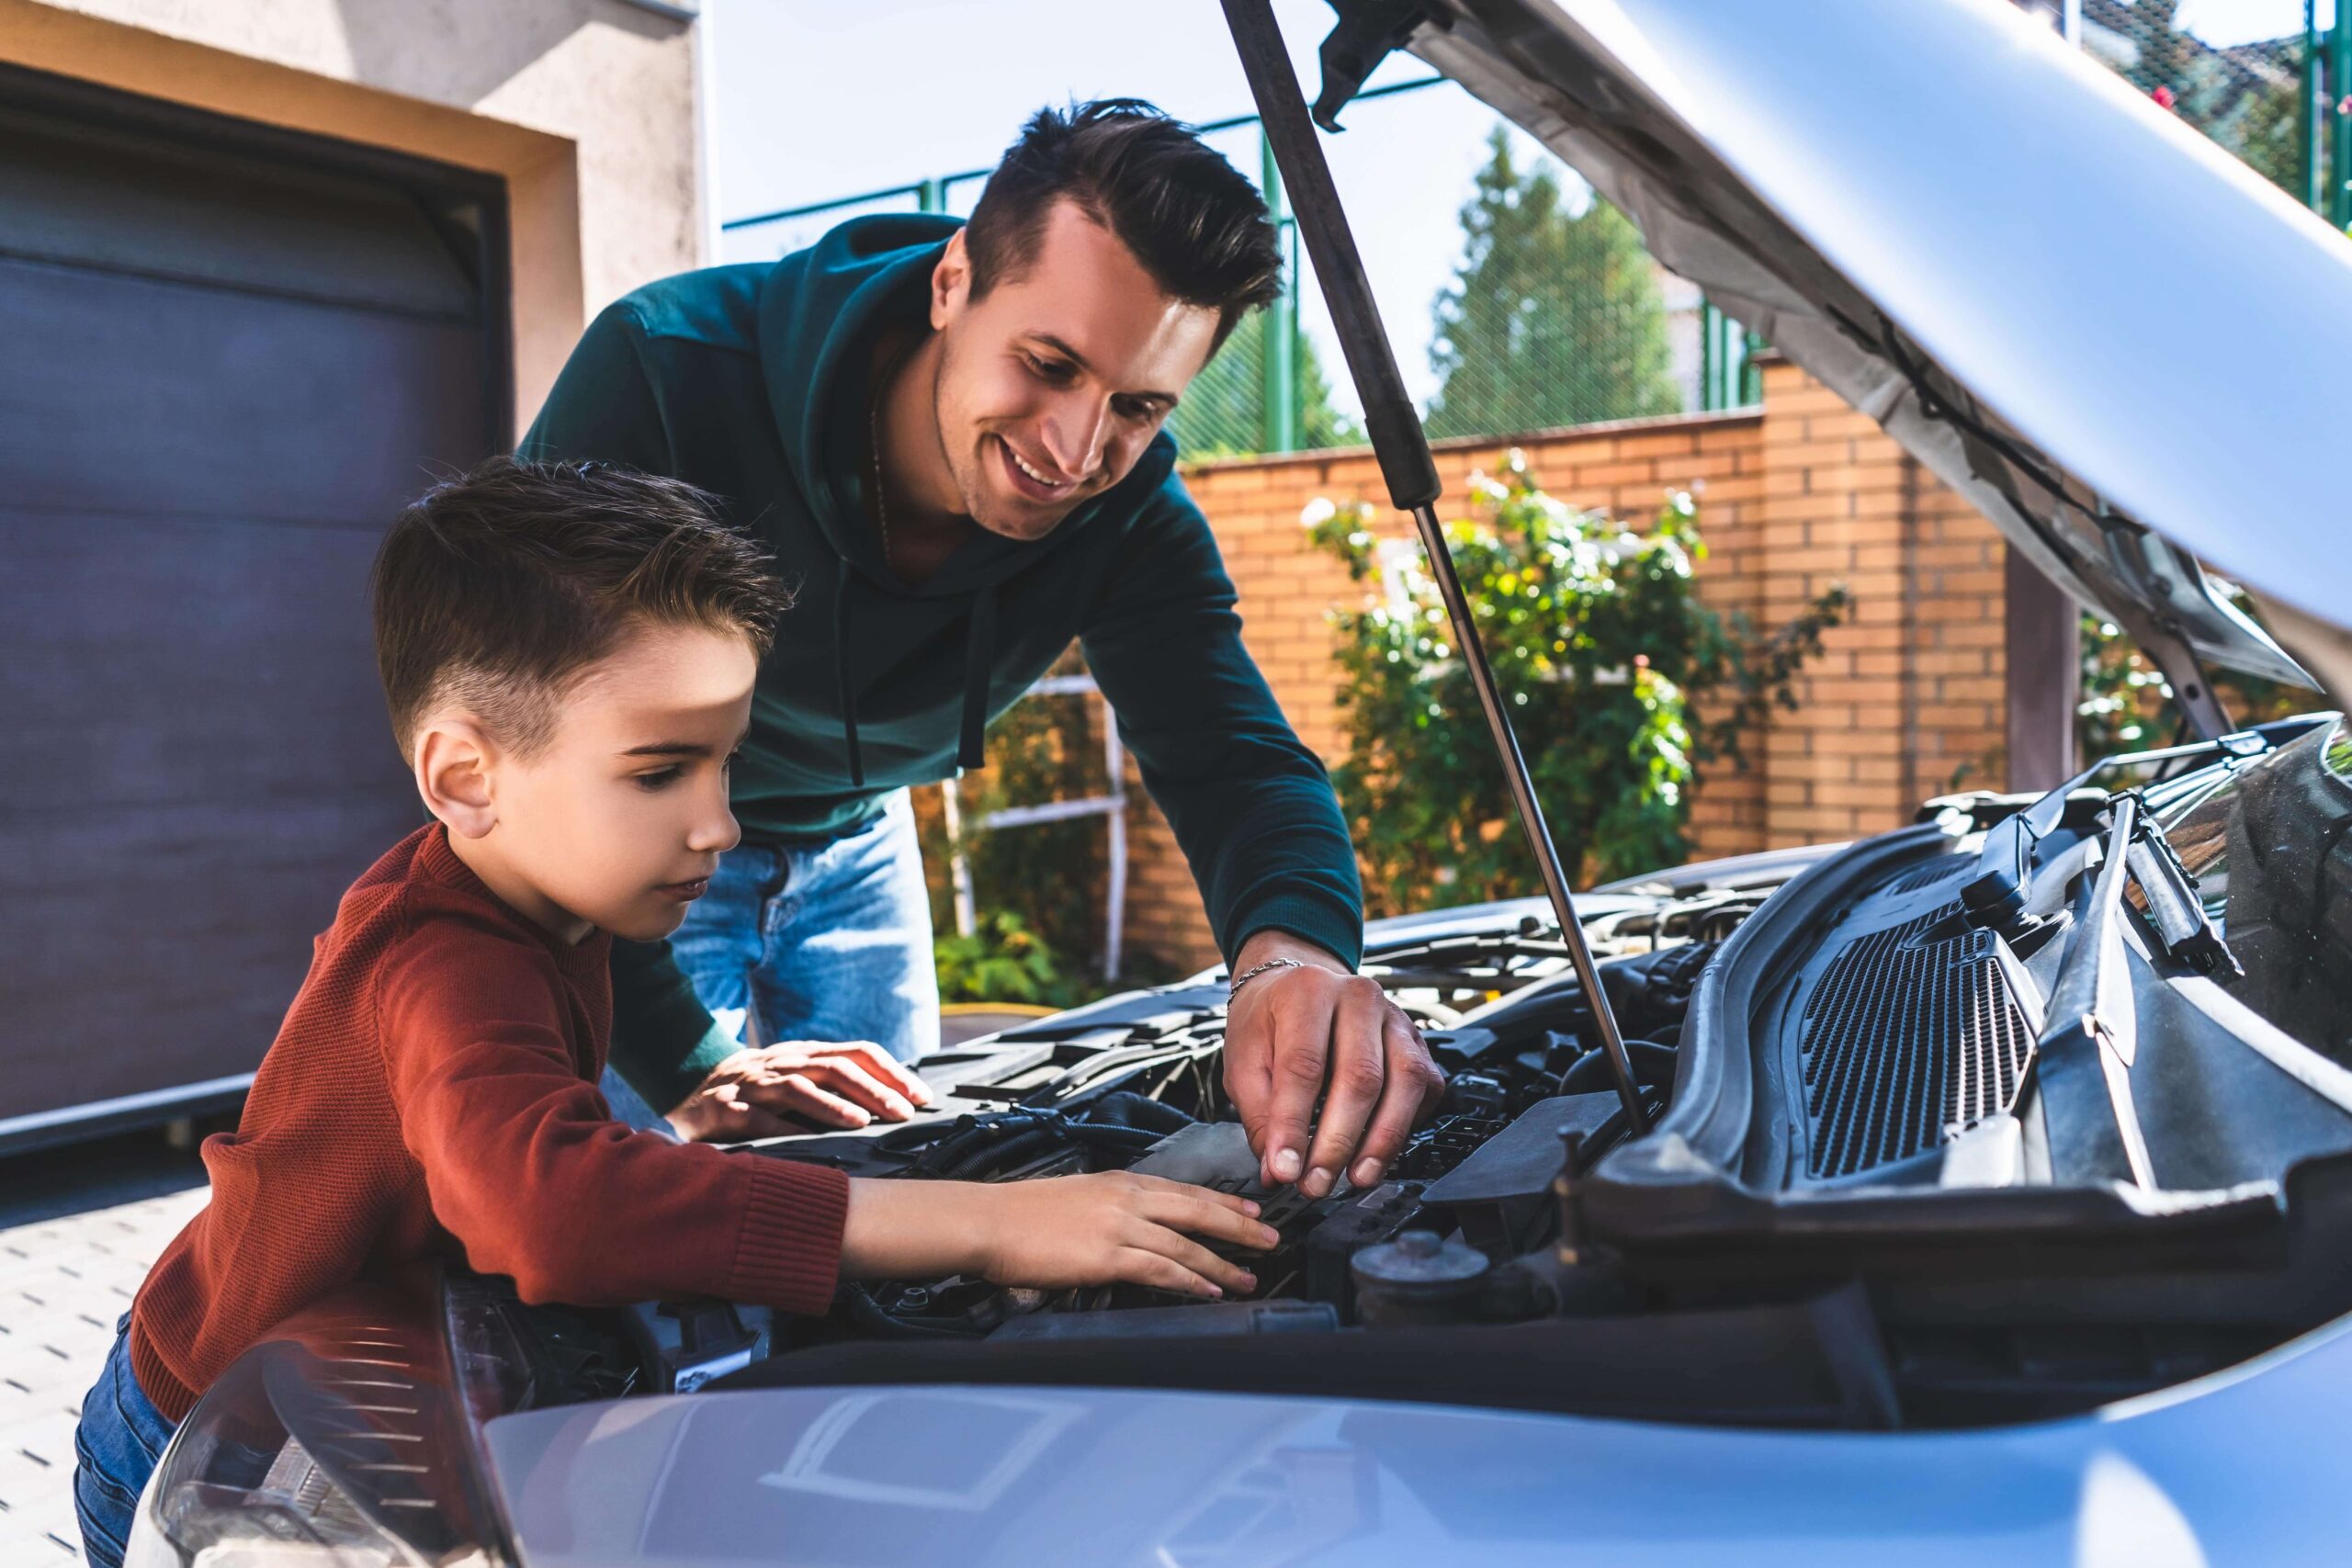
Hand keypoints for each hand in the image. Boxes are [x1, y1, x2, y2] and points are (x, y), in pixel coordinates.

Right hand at [662, 1041, 933, 1141]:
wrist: (691, 1086)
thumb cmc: (760, 1088)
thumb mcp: (800, 1076)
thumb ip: (836, 1085)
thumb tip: (893, 1107)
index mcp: (807, 1054)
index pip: (859, 1052)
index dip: (892, 1071)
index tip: (920, 1097)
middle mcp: (785, 1063)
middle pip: (836, 1067)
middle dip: (873, 1089)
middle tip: (902, 1112)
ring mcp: (755, 1084)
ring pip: (799, 1086)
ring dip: (834, 1104)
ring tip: (863, 1120)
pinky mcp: (728, 1109)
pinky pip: (759, 1117)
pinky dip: (784, 1128)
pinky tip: (804, 1141)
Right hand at [840, 1172, 1278, 1298]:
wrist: (988, 1221)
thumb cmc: (1021, 1215)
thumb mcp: (1076, 1197)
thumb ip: (1110, 1209)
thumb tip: (1133, 1229)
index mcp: (1119, 1181)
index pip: (1184, 1190)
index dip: (1222, 1202)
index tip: (1250, 1210)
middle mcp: (1127, 1197)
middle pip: (1198, 1211)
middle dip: (1239, 1226)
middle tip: (1271, 1239)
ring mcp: (1120, 1225)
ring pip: (1187, 1244)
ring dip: (1223, 1262)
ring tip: (1249, 1276)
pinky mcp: (1108, 1255)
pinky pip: (1162, 1270)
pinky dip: (1191, 1281)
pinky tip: (1210, 1290)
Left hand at [1223, 932, 1445, 1196]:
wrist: (1298, 984)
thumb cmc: (1270, 1020)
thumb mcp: (1243, 1058)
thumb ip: (1259, 1113)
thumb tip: (1277, 1168)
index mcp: (1308, 992)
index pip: (1304, 1066)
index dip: (1294, 1124)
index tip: (1285, 1168)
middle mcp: (1359, 998)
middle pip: (1360, 1077)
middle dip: (1338, 1142)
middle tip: (1316, 1183)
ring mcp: (1395, 1019)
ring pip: (1404, 1083)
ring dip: (1380, 1141)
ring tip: (1355, 1178)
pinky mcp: (1417, 1043)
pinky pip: (1423, 1090)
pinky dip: (1404, 1129)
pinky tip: (1378, 1153)